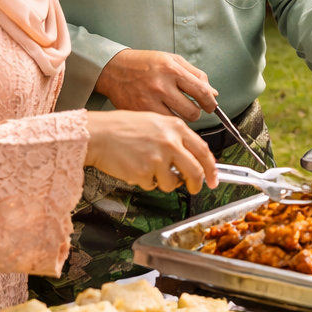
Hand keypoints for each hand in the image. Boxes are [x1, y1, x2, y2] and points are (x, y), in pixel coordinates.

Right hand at [84, 110, 217, 193]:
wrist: (98, 134)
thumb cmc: (122, 127)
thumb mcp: (156, 122)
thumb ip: (176, 138)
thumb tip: (191, 157)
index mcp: (176, 128)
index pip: (203, 151)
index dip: (211, 168)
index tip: (214, 178)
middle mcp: (170, 142)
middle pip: (196, 171)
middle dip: (197, 184)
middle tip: (195, 188)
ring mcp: (158, 158)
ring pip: (173, 183)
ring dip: (165, 183)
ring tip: (150, 170)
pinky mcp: (144, 172)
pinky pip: (152, 185)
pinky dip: (146, 181)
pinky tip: (136, 168)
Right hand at [94, 49, 216, 119]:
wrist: (114, 69)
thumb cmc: (145, 64)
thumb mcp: (173, 60)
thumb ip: (196, 75)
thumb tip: (213, 93)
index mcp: (172, 70)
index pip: (201, 92)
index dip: (210, 103)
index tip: (211, 106)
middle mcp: (161, 86)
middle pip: (192, 111)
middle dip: (196, 112)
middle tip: (192, 108)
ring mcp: (149, 101)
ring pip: (178, 122)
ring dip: (182, 119)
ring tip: (176, 110)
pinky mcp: (140, 113)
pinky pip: (162, 124)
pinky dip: (166, 123)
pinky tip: (163, 114)